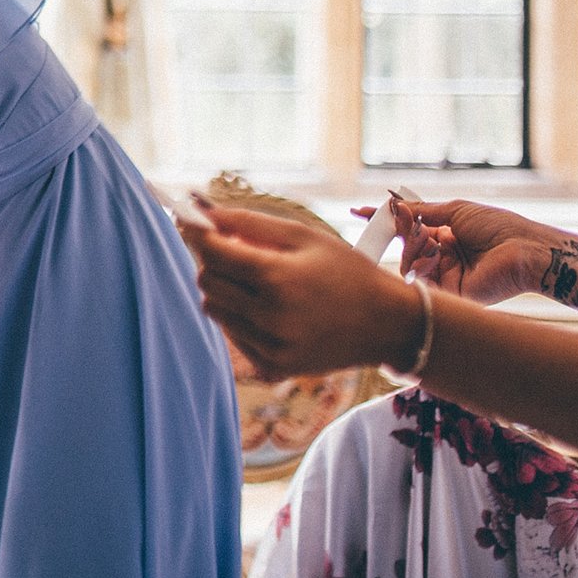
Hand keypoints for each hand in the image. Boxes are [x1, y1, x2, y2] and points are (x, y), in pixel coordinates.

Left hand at [182, 205, 424, 382]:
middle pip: (207, 281)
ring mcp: (272, 347)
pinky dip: (239, 318)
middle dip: (213, 260)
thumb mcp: (304, 236)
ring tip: (257, 282)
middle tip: (233, 250)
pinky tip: (269, 310)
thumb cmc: (347, 271)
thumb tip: (202, 211)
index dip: (195, 232)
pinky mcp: (274, 367)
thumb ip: (248, 223)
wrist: (388, 324)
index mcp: (278, 278)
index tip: (188, 221)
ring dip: (224, 290)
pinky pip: (233, 335)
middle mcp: (271, 317)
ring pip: (214, 309)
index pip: (212, 252)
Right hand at [378, 196, 556, 305]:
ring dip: (414, 247)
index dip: (387, 222)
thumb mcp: (455, 211)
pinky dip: (421, 265)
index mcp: (447, 238)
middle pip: (406, 246)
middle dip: (401, 231)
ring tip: (430, 238)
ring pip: (410, 264)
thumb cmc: (498, 227)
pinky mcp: (450, 295)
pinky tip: (434, 254)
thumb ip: (422, 211)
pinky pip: (421, 282)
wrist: (526, 250)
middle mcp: (443, 258)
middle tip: (399, 219)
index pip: (409, 230)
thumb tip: (393, 206)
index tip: (360, 213)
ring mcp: (446, 277)